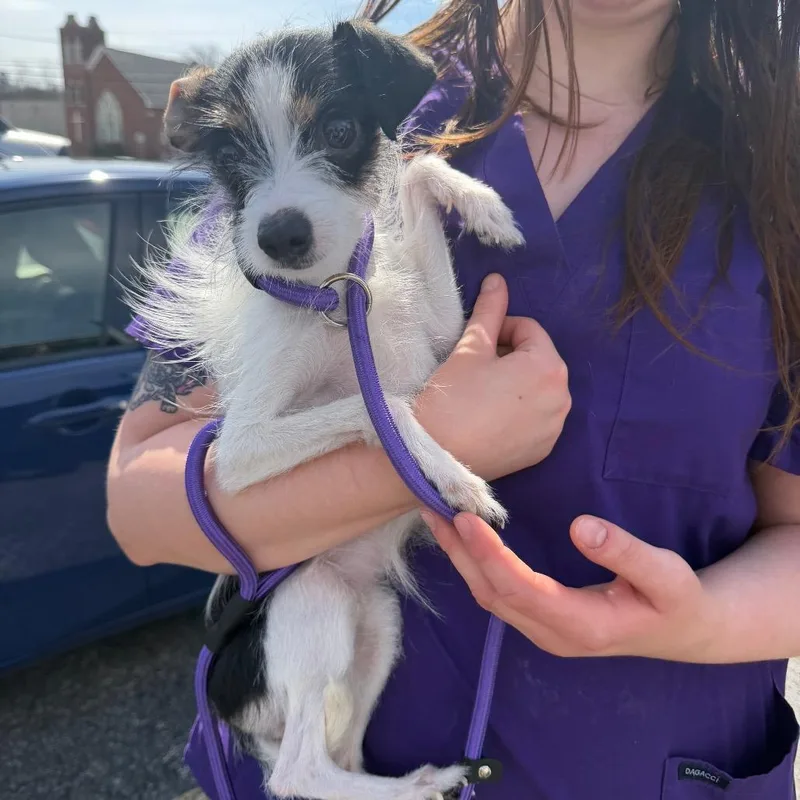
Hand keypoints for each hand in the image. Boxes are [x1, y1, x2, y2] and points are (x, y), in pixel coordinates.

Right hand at [416, 274, 570, 481]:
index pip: (528, 330)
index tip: (474, 345)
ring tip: (482, 393)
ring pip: (538, 390)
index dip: (499, 330)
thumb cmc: (453, 397)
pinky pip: (537, 418)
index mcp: (549, 366)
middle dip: (510, 357)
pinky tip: (490, 417)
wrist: (434, 456)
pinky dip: (519, 411)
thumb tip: (498, 278)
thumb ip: (489, 311)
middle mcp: (563, 397)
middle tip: (476, 368)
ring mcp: (554, 428)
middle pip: (537, 360)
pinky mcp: (542, 451)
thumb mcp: (470, 348)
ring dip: (516, 383)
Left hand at [421, 511, 722, 662]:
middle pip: (491, 594)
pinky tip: (463, 537)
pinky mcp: (541, 621)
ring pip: (488, 596)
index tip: (465, 517)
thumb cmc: (677, 600)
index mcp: (582, 625)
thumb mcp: (666, 575)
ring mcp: (544, 632)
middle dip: (459, 551)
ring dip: (460, 557)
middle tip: (432, 505)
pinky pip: (497, 594)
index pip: (519, 589)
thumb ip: (626, 552)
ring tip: (436, 515)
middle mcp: (553, 635)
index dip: (488, 554)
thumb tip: (580, 526)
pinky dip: (474, 564)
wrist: (684, 631)